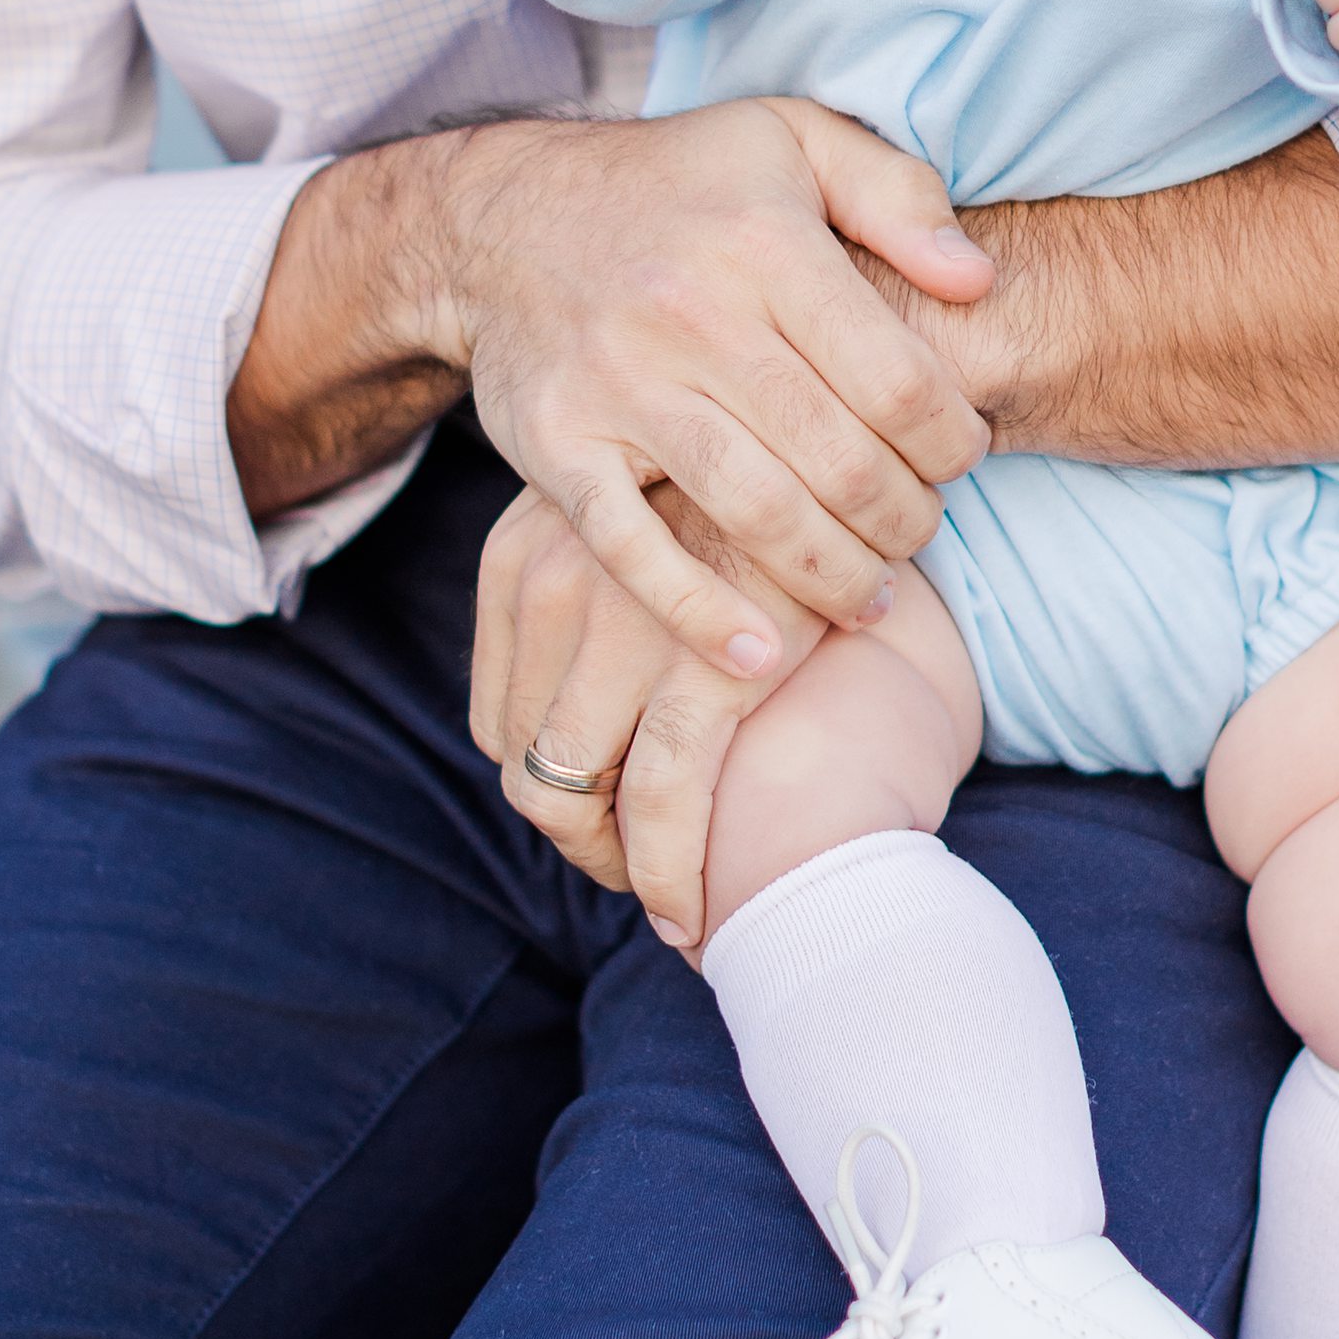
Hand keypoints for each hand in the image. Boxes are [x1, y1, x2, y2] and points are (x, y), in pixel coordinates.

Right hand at [412, 99, 992, 666]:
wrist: (504, 215)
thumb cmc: (680, 184)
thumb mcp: (793, 140)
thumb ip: (897, 194)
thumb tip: (977, 282)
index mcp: (765, 244)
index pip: (898, 379)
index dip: (954, 441)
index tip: (961, 457)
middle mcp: (692, 315)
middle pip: (839, 461)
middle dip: (906, 520)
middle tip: (921, 531)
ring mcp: (617, 386)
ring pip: (756, 514)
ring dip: (834, 578)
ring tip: (868, 595)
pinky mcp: (553, 444)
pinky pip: (633, 551)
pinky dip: (702, 616)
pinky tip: (764, 655)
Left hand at [469, 483, 820, 944]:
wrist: (839, 427)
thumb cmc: (747, 477)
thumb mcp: (640, 506)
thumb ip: (596, 580)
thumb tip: (593, 684)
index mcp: (520, 556)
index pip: (499, 715)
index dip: (546, 780)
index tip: (603, 810)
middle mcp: (546, 593)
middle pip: (524, 762)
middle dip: (575, 832)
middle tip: (634, 864)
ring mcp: (616, 634)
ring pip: (565, 797)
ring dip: (609, 866)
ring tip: (664, 896)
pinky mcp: (701, 672)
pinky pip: (657, 807)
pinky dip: (665, 875)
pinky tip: (692, 910)